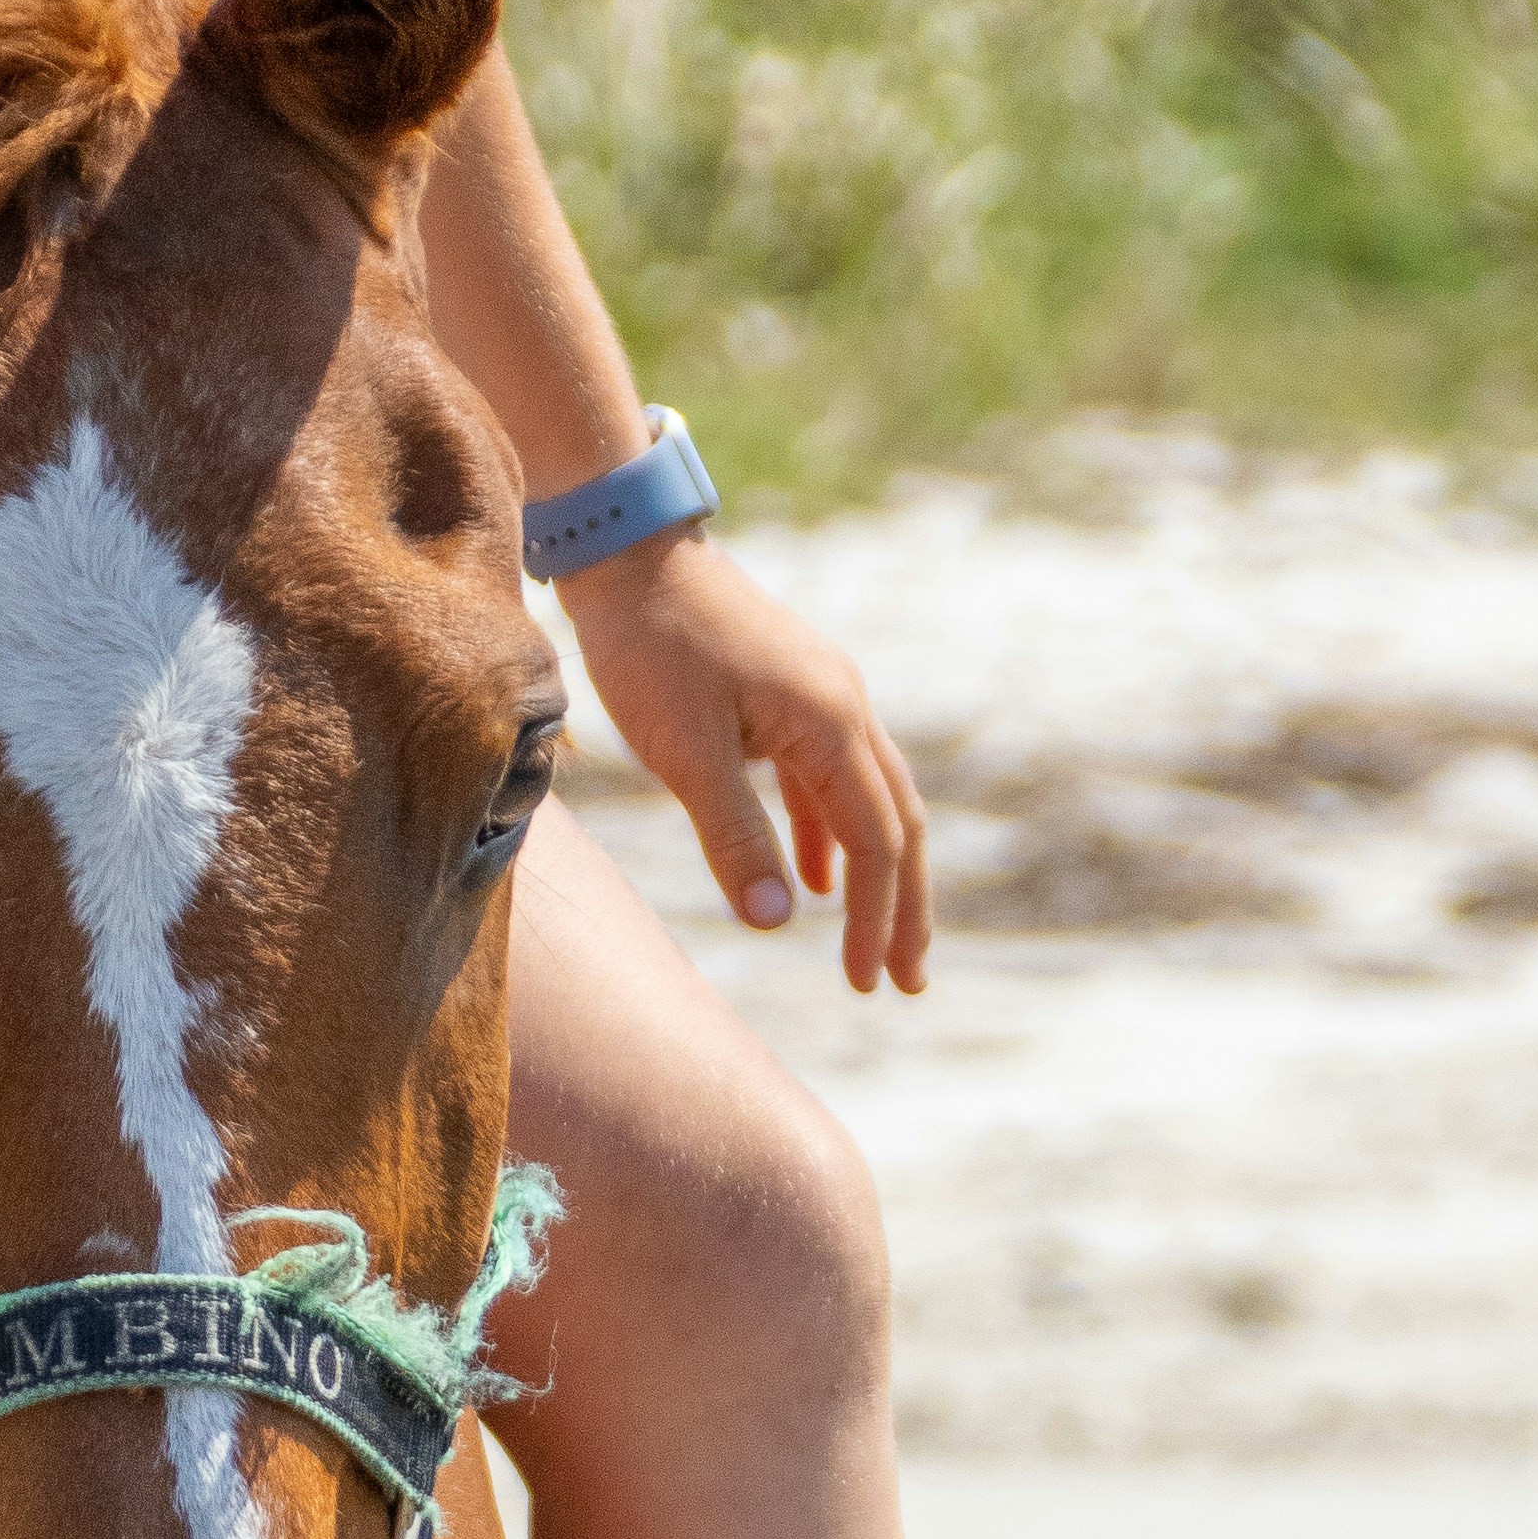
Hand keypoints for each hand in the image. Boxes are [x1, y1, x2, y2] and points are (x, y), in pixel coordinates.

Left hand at [559, 523, 930, 994]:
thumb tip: (775, 922)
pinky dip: (830, 834)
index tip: (869, 982)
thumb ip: (735, 836)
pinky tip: (814, 880)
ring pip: (871, 801)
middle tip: (906, 983)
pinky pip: (830, 778)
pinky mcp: (794, 695)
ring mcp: (824, 697)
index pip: (877, 844)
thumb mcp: (686, 753)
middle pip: (898, 826)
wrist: (631, 555)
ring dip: (876, 875)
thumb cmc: (651, 648)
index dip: (878, 919)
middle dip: (905, 909)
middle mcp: (846, 708)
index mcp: (832, 725)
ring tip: (874, 942)